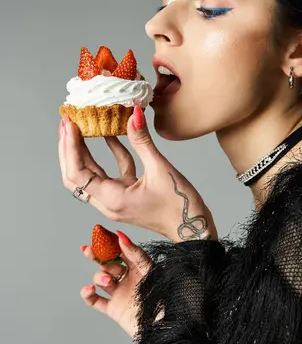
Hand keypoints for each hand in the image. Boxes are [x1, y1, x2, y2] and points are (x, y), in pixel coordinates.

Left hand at [58, 107, 217, 242]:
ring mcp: (116, 201)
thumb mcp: (161, 169)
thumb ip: (142, 141)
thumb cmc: (180, 205)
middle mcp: (108, 203)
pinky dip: (107, 156)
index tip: (70, 124)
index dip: (70, 147)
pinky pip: (109, 175)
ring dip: (82, 152)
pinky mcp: (125, 196)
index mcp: (113, 199)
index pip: (78, 172)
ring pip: (89, 175)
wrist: (193, 229)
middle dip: (67, 149)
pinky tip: (109, 135)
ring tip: (78, 126)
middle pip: (76, 176)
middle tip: (66, 122)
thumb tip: (132, 114)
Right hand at [80, 229, 153, 337]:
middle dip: (97, 256)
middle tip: (88, 250)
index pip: (122, 251)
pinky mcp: (113, 309)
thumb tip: (121, 236)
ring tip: (107, 279)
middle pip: (108, 263)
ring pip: (100, 279)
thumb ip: (135, 253)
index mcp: (138, 268)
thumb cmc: (161, 296)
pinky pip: (95, 300)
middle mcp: (128, 279)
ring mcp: (119, 293)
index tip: (100, 233)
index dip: (111, 242)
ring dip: (99, 276)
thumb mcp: (149, 270)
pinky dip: (88, 294)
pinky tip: (88, 288)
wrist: (161, 325)